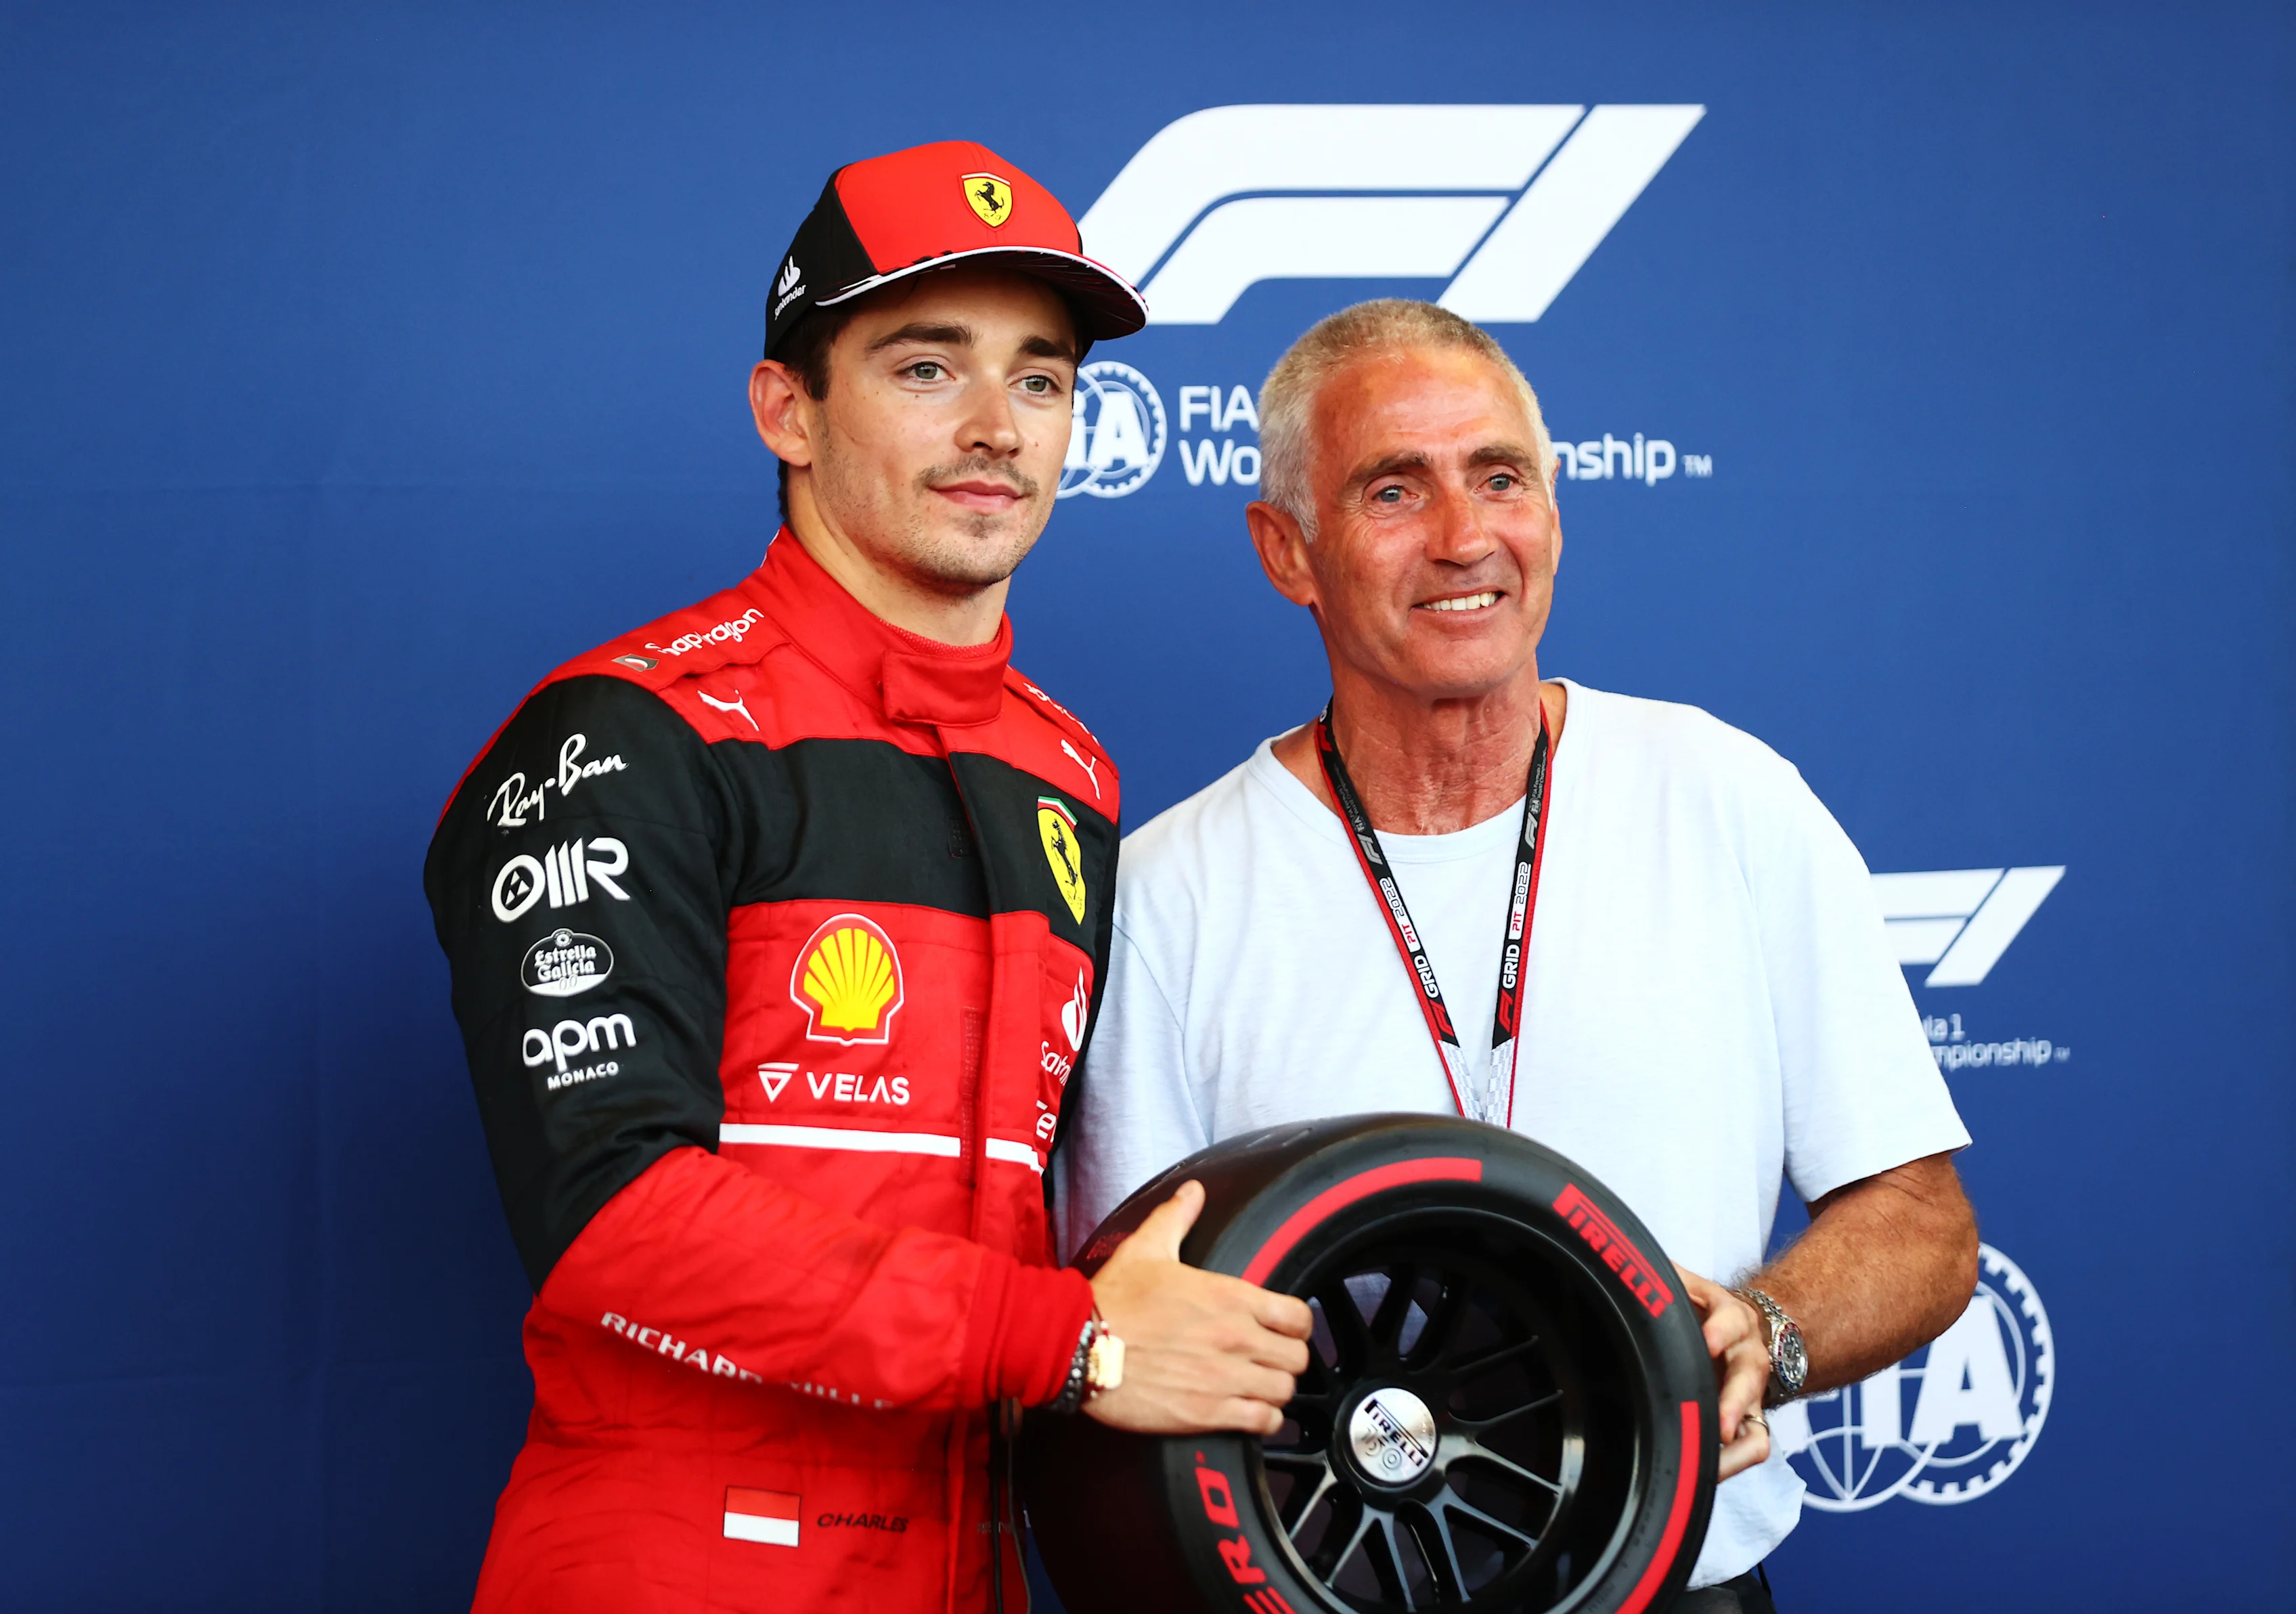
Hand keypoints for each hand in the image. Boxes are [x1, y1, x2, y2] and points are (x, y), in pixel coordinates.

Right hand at [1085, 1181, 1314, 1434]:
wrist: (1080, 1346)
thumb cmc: (1114, 1300)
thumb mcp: (1146, 1248)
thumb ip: (1176, 1218)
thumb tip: (1192, 1192)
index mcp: (1229, 1296)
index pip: (1298, 1317)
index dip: (1297, 1325)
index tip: (1285, 1330)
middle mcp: (1236, 1337)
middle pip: (1298, 1358)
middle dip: (1287, 1360)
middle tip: (1270, 1361)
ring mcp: (1225, 1377)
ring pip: (1284, 1391)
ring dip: (1275, 1391)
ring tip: (1260, 1388)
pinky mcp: (1208, 1412)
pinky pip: (1262, 1422)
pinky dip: (1262, 1420)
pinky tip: (1250, 1413)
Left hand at [1675, 1266, 1771, 1480]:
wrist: (1747, 1330)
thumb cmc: (1705, 1310)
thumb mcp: (1688, 1285)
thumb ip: (1663, 1274)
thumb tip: (1622, 1257)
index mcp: (1730, 1317)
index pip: (1730, 1321)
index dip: (1720, 1331)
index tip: (1708, 1342)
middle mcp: (1747, 1357)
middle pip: (1748, 1380)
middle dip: (1733, 1403)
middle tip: (1718, 1424)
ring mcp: (1752, 1394)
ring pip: (1755, 1423)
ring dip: (1734, 1445)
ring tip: (1711, 1463)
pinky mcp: (1751, 1420)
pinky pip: (1753, 1447)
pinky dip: (1733, 1464)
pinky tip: (1705, 1473)